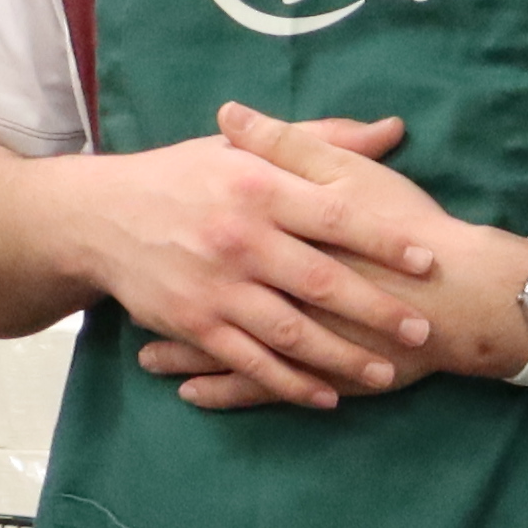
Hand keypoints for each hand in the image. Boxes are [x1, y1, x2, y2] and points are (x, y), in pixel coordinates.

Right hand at [86, 104, 434, 409]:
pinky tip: (325, 396)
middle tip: (422, 330)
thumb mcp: (244, 149)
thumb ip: (319, 140)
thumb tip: (391, 130)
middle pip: (321, 280)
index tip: (427, 260)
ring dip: (341, 357)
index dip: (384, 241)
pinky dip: (289, 382)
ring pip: (290, 331)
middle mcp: (239, 239)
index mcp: (257, 188)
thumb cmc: (183, 175)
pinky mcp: (194, 323)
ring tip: (385, 372)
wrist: (100, 216)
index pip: (335, 216)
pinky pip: (250, 360)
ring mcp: (216, 286)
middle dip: (376, 310)